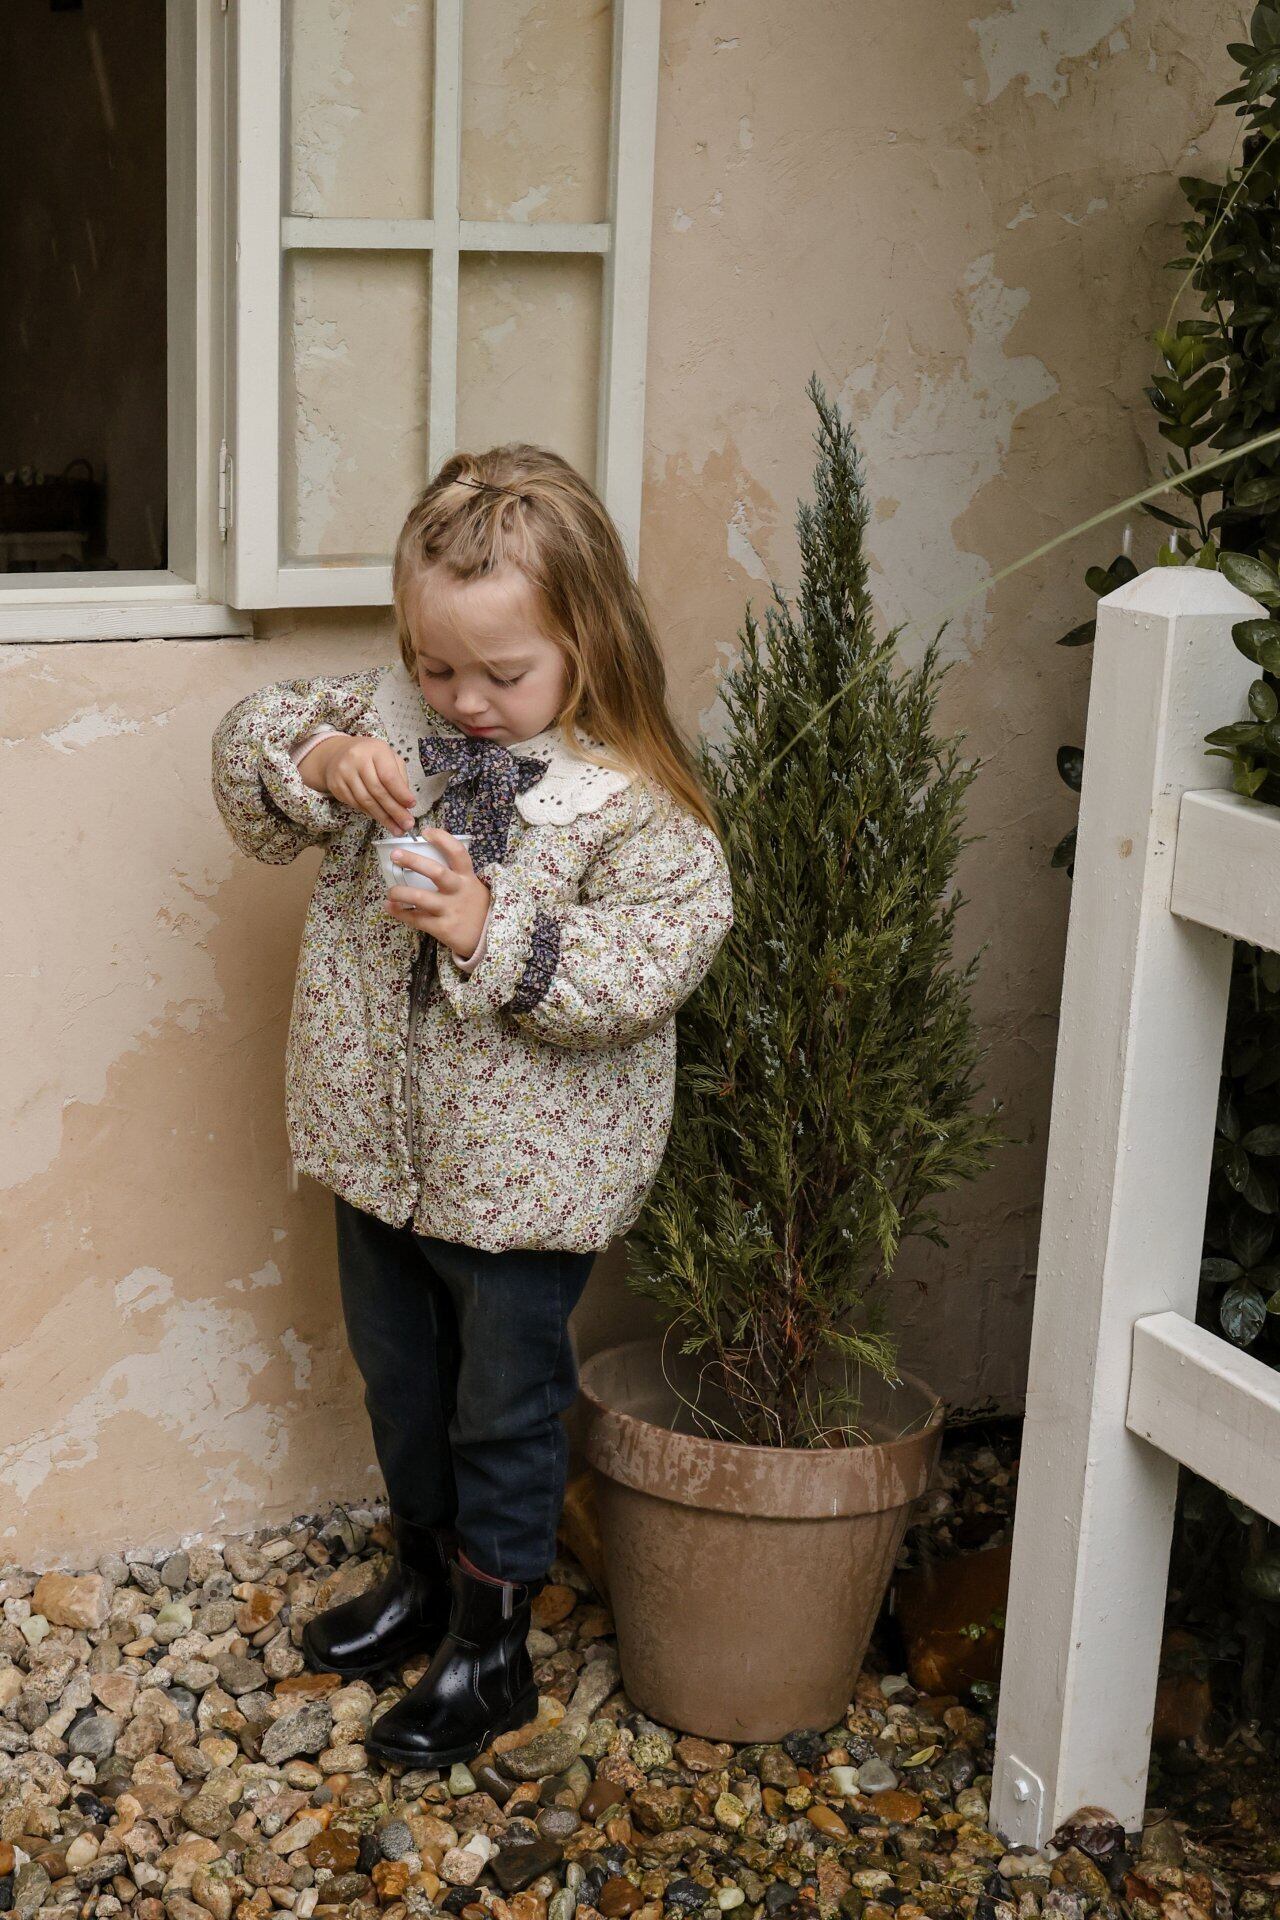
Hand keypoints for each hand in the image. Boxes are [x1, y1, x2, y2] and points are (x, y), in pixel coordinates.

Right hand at [303, 733, 416, 833]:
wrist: (338, 754)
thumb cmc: (371, 757)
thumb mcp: (390, 758)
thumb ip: (400, 777)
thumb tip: (406, 803)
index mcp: (376, 750)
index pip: (389, 776)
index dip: (401, 793)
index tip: (412, 805)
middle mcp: (357, 760)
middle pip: (377, 791)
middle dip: (394, 811)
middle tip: (407, 825)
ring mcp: (344, 773)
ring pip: (366, 801)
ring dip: (383, 818)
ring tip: (397, 828)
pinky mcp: (336, 786)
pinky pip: (356, 805)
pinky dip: (370, 814)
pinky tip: (381, 819)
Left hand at [386, 829, 491, 959]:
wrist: (488, 939)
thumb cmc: (475, 908)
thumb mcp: (473, 888)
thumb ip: (455, 875)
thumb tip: (423, 859)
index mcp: (467, 877)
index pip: (457, 852)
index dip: (442, 839)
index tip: (425, 832)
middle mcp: (459, 891)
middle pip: (436, 872)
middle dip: (413, 861)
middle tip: (395, 855)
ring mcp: (451, 910)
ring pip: (421, 898)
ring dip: (401, 892)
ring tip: (390, 891)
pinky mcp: (444, 928)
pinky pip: (417, 919)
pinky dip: (400, 913)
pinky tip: (390, 907)